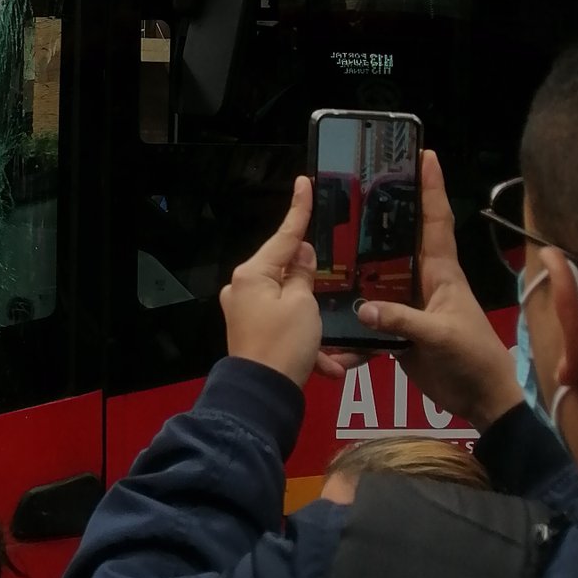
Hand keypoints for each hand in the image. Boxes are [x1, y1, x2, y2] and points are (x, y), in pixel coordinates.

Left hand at [220, 177, 323, 388]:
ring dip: (314, 324)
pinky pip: (285, 328)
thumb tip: (301, 253)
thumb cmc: (283, 344)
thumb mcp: (302, 303)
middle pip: (285, 271)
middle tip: (332, 288)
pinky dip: (307, 344)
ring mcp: (245, 312)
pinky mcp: (252, 334)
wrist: (262, 395)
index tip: (304, 182)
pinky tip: (328, 366)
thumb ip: (303, 274)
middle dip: (312, 284)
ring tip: (334, 347)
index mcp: (252, 274)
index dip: (298, 210)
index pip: (283, 236)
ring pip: (290, 305)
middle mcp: (243, 288)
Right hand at [357, 150, 522, 430]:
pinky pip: (370, 316)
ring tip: (330, 243)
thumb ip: (403, 321)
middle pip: (399, 241)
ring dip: (358, 265)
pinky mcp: (398, 329)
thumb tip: (363, 309)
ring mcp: (409, 305)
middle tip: (358, 187)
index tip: (423, 154)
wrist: (480, 399)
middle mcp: (423, 281)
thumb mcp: (441, 336)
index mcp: (441, 273)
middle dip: (383, 214)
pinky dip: (353, 320)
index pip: (436, 221)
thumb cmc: (473, 358)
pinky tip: (330, 321)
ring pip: (379, 277)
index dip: (431, 187)